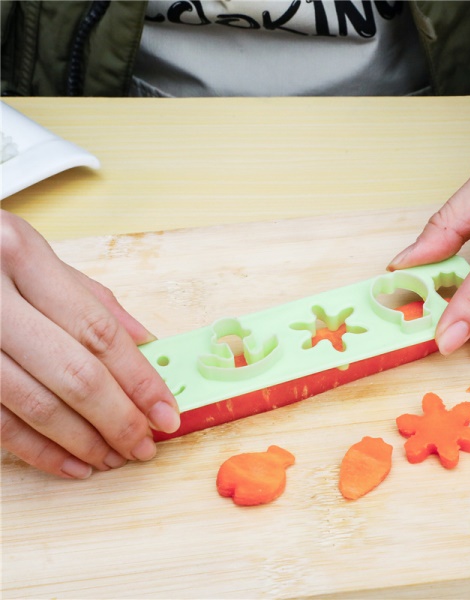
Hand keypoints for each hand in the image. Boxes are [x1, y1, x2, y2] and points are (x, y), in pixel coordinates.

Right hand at [1, 211, 179, 477]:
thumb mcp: (39, 258)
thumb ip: (94, 301)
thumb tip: (147, 343)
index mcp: (20, 255)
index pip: (98, 332)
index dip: (139, 380)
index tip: (167, 413)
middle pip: (74, 374)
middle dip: (118, 420)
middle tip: (144, 446)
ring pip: (35, 405)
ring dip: (82, 442)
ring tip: (114, 458)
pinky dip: (38, 451)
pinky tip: (71, 465)